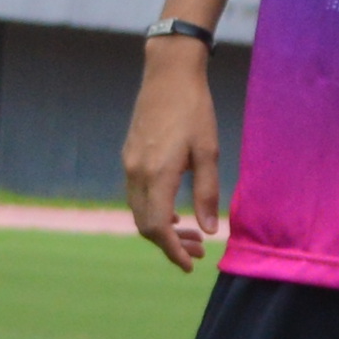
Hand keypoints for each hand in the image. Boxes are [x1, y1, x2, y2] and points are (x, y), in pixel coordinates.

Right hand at [122, 48, 224, 273]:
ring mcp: (129, 164)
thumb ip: (207, 193)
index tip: (190, 265)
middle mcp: (137, 172)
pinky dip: (153, 211)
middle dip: (170, 245)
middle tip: (198, 252)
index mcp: (157, 174)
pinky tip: (175, 213)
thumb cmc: (194, 109)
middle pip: (145, 225)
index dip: (173, 251)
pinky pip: (136, 195)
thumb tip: (209, 230)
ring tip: (191, 234)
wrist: (168, 73)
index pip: (157, 228)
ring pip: (139, 211)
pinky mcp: (129, 155)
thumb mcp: (209, 152)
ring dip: (162, 229)